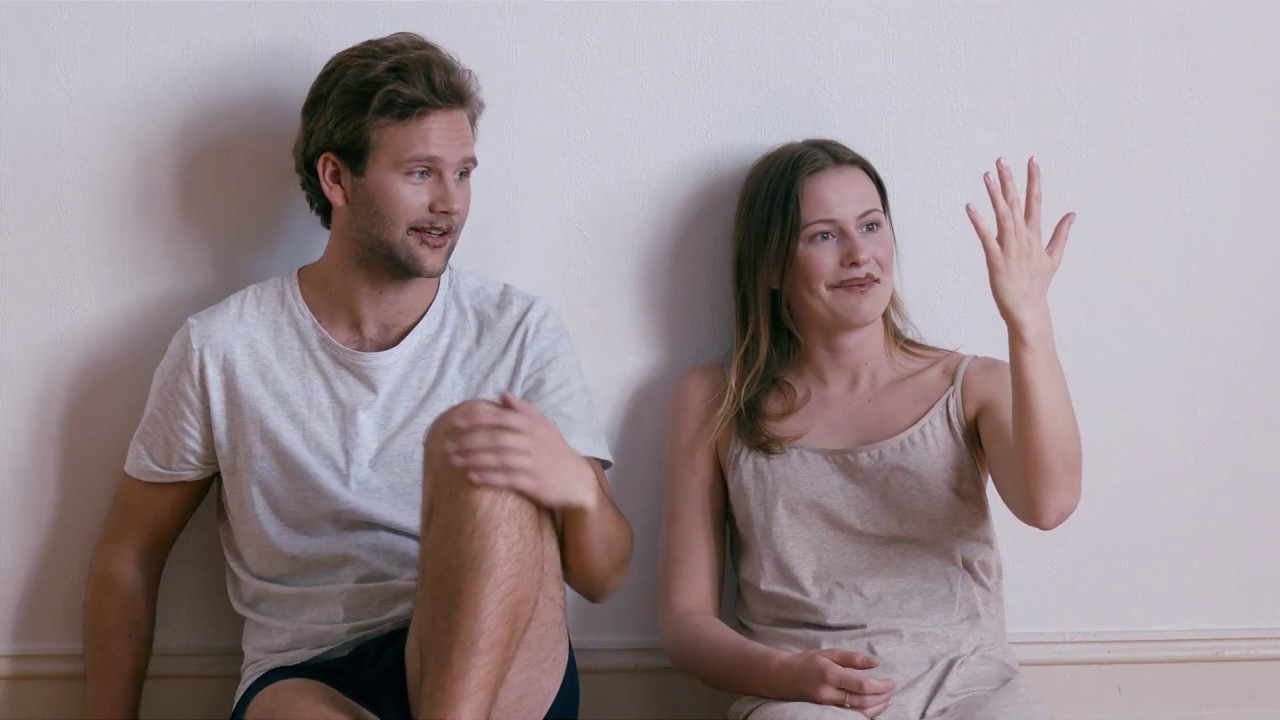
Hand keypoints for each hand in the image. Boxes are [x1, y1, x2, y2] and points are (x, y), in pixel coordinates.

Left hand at [442, 393, 598, 509]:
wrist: (577, 480)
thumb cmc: (555, 450)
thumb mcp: (544, 425)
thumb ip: (522, 409)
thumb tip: (501, 393)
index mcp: (533, 425)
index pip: (500, 418)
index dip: (476, 419)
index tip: (455, 422)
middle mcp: (533, 442)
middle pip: (495, 439)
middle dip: (469, 441)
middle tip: (447, 444)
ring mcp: (533, 463)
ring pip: (498, 459)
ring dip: (473, 459)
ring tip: (453, 461)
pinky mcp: (534, 483)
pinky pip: (507, 479)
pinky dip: (488, 478)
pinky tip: (471, 477)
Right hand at [773, 649, 894, 715]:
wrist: (782, 677)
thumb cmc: (807, 662)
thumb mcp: (829, 653)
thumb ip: (853, 658)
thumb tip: (876, 662)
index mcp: (830, 674)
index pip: (861, 685)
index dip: (880, 686)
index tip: (892, 682)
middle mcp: (828, 693)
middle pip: (862, 702)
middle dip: (881, 697)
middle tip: (893, 689)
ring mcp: (826, 705)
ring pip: (857, 713)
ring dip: (877, 708)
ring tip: (888, 699)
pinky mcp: (826, 711)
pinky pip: (850, 715)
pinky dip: (866, 713)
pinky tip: (875, 707)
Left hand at [965, 157, 1075, 335]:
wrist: (1028, 310)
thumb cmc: (1037, 285)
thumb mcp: (1053, 257)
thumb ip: (1062, 234)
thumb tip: (1073, 214)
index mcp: (1035, 236)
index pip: (1036, 201)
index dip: (1034, 180)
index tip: (1032, 160)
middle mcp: (1024, 238)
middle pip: (1017, 203)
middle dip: (1010, 180)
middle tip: (1001, 159)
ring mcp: (1010, 248)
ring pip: (1003, 215)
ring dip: (995, 194)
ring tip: (987, 175)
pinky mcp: (996, 259)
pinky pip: (986, 236)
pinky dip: (979, 221)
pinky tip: (970, 206)